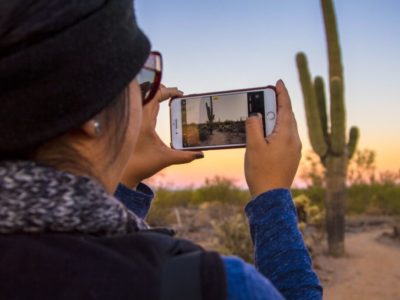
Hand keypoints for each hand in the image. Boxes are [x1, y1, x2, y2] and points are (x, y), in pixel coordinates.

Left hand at [121, 85, 203, 187]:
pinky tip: (157, 110)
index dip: (169, 91)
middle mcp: (137, 118)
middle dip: (163, 90)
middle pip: (148, 93)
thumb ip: (185, 156)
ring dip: (155, 96)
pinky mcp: (132, 126)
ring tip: (168, 97)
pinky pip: (141, 108)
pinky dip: (150, 104)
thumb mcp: (166, 159)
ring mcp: (133, 121)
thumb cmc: (141, 165)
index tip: (180, 94)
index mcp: (144, 121)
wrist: (123, 174)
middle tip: (176, 94)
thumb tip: (200, 154)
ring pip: (143, 99)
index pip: (155, 95)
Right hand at [244, 80, 301, 197]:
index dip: (282, 93)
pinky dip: (277, 130)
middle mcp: (294, 140)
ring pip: (287, 127)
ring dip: (276, 118)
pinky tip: (267, 134)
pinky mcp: (291, 157)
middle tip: (267, 96)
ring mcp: (294, 150)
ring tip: (264, 114)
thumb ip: (254, 126)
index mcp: (286, 135)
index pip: (285, 108)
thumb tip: (255, 115)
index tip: (278, 82)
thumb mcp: (253, 146)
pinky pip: (286, 137)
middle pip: (287, 116)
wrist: (271, 197)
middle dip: (277, 105)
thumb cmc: (261, 172)